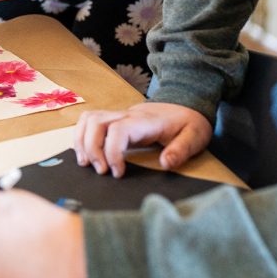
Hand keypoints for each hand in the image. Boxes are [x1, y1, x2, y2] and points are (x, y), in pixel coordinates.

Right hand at [74, 102, 212, 177]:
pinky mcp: (115, 119)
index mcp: (145, 121)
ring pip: (89, 119)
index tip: (118, 173)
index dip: (112, 152)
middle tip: (101, 171)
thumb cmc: (189, 123)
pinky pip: (90, 121)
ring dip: (82, 141)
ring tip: (87, 164)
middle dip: (91, 148)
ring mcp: (119, 115)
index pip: (118, 130)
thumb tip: (164, 164)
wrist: (186, 104)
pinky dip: (82, 136)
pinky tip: (87, 153)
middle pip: (96, 122)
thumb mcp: (194, 137)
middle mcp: (127, 115)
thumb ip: (180, 150)